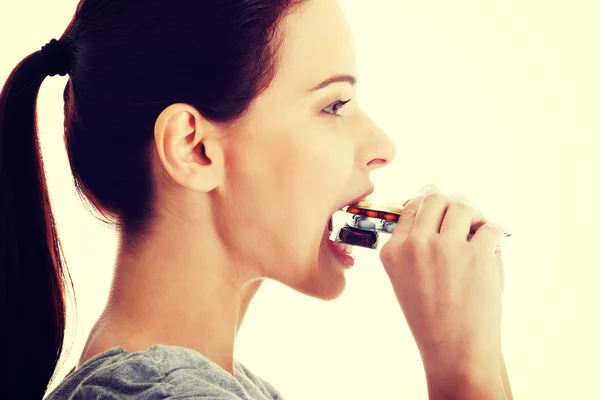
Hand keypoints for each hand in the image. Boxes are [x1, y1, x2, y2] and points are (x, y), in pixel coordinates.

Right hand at [380, 184, 505, 377]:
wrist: (454, 351)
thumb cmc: (433, 317)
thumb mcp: (405, 278)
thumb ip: (412, 244)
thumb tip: (432, 197)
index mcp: (393, 252)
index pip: (410, 209)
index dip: (428, 207)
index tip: (441, 213)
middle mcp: (415, 245)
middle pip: (435, 199)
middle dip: (451, 204)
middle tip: (462, 218)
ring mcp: (445, 248)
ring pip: (462, 206)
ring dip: (473, 214)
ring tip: (478, 230)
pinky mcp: (476, 255)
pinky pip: (490, 227)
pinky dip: (494, 234)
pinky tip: (490, 249)